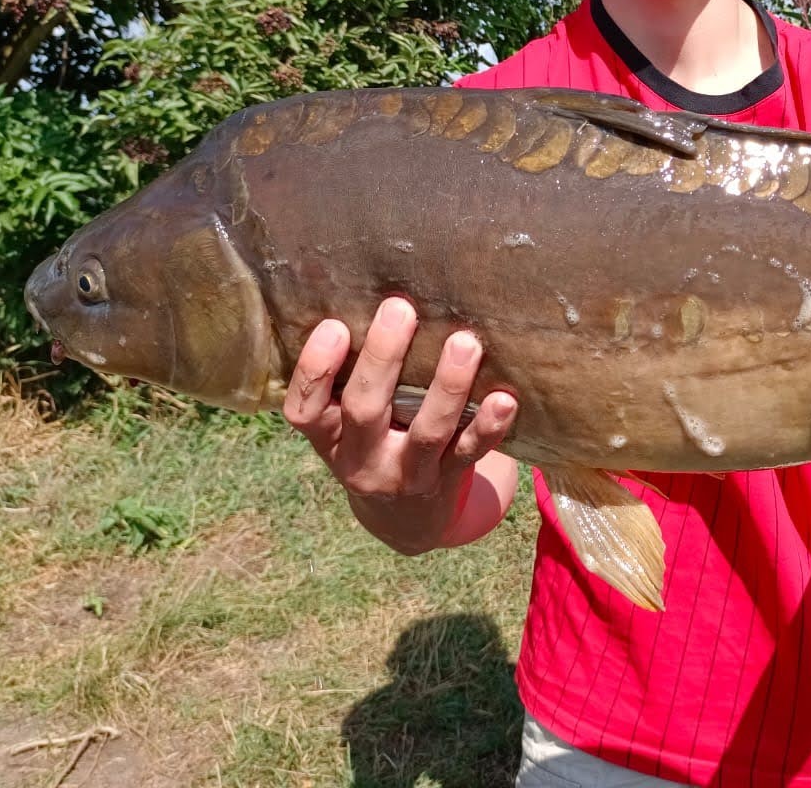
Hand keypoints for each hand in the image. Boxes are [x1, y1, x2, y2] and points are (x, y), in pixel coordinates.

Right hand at [283, 296, 518, 553]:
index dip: (315, 370)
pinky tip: (506, 399)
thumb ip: (350, 375)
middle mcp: (362, 460)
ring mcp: (406, 476)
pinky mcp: (448, 481)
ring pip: (426, 432)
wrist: (406, 522)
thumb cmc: (376, 442)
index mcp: (329, 438)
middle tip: (400, 310)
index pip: (304, 409)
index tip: (333, 325)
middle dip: (382, 358)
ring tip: (465, 343)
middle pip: (365, 410)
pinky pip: (470, 453)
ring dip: (447, 387)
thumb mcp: (346, 422)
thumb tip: (373, 287)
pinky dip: (490, 427)